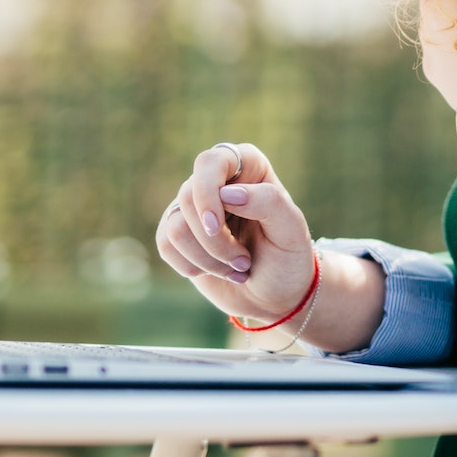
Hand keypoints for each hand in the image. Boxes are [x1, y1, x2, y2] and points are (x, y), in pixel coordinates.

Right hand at [155, 142, 314, 323]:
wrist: (275, 294)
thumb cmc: (287, 257)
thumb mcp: (291, 230)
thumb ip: (268, 202)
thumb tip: (227, 193)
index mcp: (248, 166)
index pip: (209, 163)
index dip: (206, 193)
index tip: (216, 227)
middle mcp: (217, 180)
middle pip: (188, 198)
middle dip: (214, 241)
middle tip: (244, 262)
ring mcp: (194, 207)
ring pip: (175, 227)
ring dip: (207, 258)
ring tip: (237, 268)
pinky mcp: (178, 233)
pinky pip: (165, 245)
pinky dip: (191, 266)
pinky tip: (217, 271)